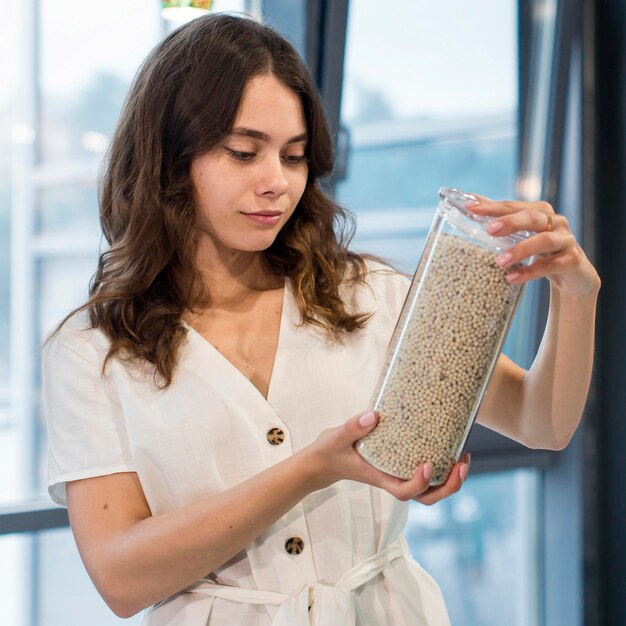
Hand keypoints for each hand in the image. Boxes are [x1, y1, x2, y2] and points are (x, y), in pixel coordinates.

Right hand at [309, 411, 469, 503]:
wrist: (324, 461)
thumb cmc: (329, 452)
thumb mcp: (335, 438)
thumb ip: (352, 428)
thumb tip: (373, 416)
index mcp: (379, 478)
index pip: (405, 492)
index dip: (420, 484)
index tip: (427, 465)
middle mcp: (392, 480)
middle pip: (426, 498)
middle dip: (449, 486)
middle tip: (462, 463)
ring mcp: (397, 475)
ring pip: (430, 490)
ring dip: (451, 479)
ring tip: (464, 458)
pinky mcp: (399, 466)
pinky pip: (426, 475)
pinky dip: (442, 467)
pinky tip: (449, 448)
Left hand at [466, 195, 600, 296]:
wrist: (574, 275)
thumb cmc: (544, 252)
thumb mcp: (524, 235)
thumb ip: (502, 220)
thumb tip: (472, 203)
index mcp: (540, 212)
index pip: (513, 206)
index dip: (492, 206)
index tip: (471, 208)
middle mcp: (556, 222)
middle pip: (533, 217)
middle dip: (510, 222)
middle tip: (490, 230)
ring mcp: (566, 240)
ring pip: (544, 241)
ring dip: (520, 250)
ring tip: (500, 261)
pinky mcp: (572, 260)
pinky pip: (550, 265)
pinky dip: (530, 272)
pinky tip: (511, 278)